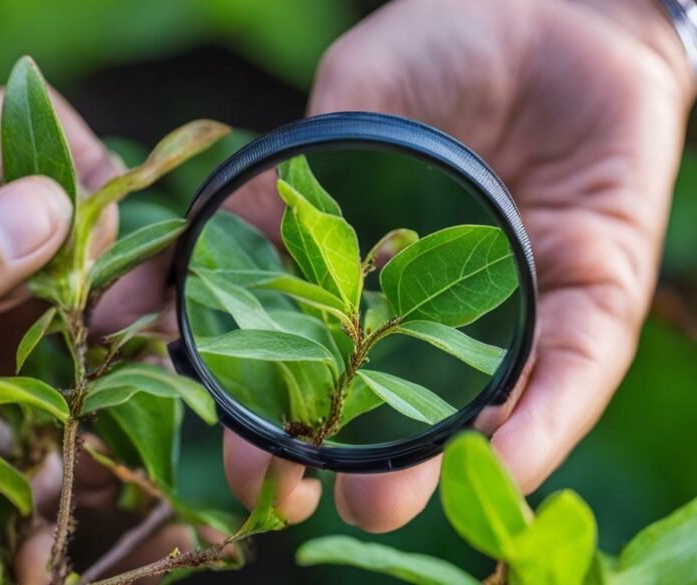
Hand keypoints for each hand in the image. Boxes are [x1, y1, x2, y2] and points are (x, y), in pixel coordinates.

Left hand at [0, 84, 145, 568]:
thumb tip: (49, 216)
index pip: (12, 132)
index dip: (74, 186)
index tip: (107, 259)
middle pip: (36, 223)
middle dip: (82, 283)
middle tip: (130, 334)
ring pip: (33, 299)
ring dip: (64, 349)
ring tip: (96, 389)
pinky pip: (5, 361)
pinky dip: (29, 397)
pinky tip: (39, 431)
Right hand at [223, 0, 695, 531]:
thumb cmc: (446, 39)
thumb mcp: (351, 103)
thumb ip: (298, 174)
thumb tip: (229, 245)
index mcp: (388, 267)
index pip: (333, 359)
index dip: (284, 412)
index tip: (243, 457)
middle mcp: (457, 301)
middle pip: (405, 403)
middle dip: (348, 461)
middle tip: (294, 501)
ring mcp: (529, 300)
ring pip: (487, 404)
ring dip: (432, 462)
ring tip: (374, 502)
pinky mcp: (601, 286)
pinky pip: (575, 368)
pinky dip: (540, 418)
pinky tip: (495, 459)